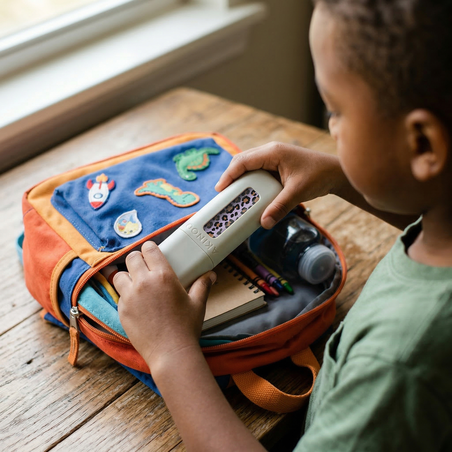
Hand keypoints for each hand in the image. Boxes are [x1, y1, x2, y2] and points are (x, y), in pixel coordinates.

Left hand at [114, 241, 215, 369]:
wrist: (171, 353)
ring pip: (119, 275)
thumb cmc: (186, 327)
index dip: (149, 248)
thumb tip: (211, 275)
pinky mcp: (122, 311)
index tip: (151, 251)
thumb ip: (203, 285)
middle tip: (144, 266)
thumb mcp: (197, 303)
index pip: (149, 249)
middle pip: (131, 258)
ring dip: (127, 276)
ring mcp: (130, 297)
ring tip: (136, 283)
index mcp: (163, 276)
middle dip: (137, 259)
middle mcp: (143, 282)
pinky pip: (119, 295)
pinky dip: (125, 295)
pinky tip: (135, 302)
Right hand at [215, 141, 344, 227]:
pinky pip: (257, 172)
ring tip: (233, 197)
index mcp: (272, 152)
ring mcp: (273, 158)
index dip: (229, 175)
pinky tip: (248, 195)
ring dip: (240, 180)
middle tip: (223, 196)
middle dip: (231, 178)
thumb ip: (280, 207)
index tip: (220, 190)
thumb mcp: (297, 192)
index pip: (243, 161)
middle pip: (242, 162)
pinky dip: (250, 183)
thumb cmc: (319, 176)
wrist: (334, 173)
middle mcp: (270, 152)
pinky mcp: (276, 166)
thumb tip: (264, 223)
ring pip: (249, 167)